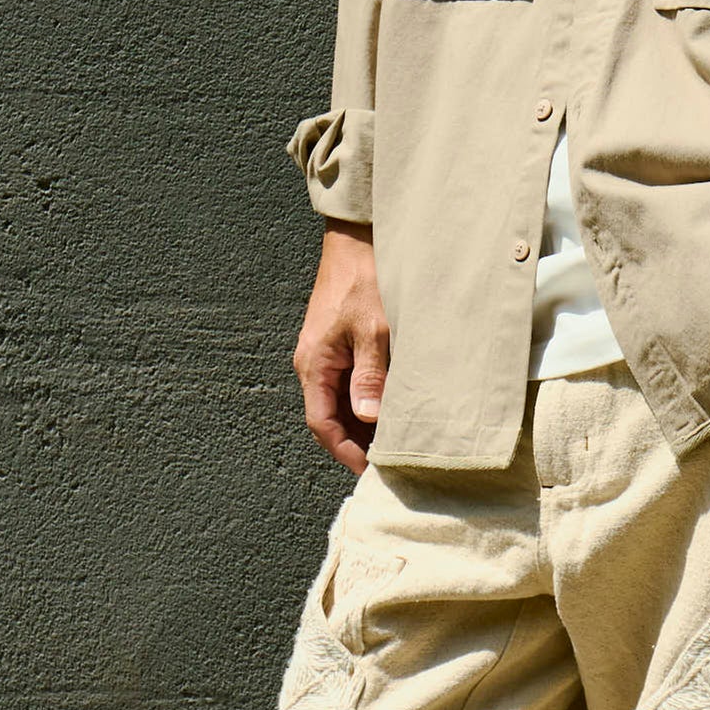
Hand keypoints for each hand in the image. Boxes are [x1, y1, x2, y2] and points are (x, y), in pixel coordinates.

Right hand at [294, 227, 388, 471]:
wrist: (357, 238)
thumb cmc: (365, 279)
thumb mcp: (374, 330)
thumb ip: (370, 375)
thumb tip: (368, 418)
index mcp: (314, 364)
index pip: (323, 424)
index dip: (346, 451)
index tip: (371, 470)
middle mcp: (314, 363)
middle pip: (331, 418)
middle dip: (357, 442)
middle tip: (389, 461)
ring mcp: (326, 354)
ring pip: (341, 403)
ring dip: (364, 423)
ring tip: (395, 439)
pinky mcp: (340, 344)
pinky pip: (349, 384)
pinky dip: (368, 400)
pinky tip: (392, 406)